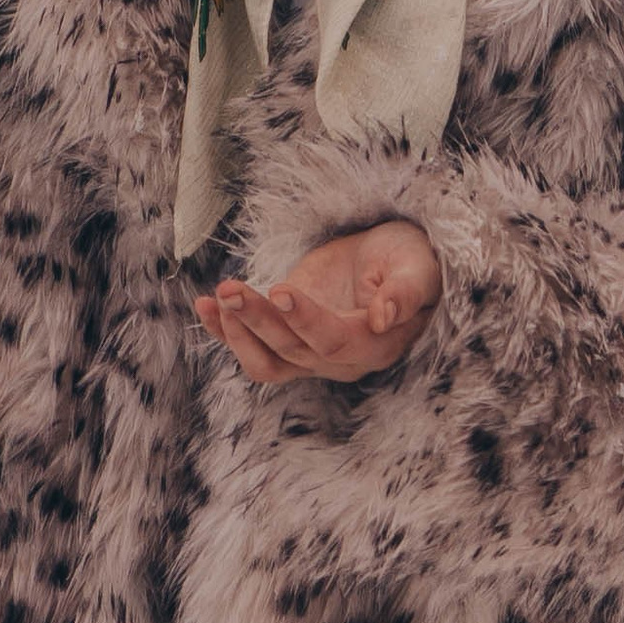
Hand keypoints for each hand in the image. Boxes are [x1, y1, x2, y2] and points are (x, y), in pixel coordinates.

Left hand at [196, 220, 442, 385]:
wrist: (392, 261)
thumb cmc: (411, 262)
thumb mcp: (419, 267)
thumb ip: (406, 292)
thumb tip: (384, 317)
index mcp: (375, 345)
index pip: (334, 340)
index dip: (306, 320)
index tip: (281, 289)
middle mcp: (340, 360)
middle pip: (291, 350)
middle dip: (258, 319)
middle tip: (231, 288)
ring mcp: (310, 355)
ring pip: (266, 360)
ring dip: (236, 333)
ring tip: (218, 297)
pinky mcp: (288, 339)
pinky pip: (252, 350)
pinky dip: (224, 332)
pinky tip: (204, 307)